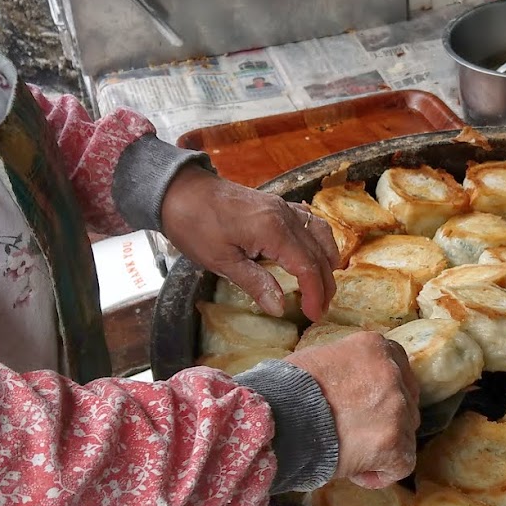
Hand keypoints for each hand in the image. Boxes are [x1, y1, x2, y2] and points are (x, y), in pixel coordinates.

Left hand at [161, 167, 339, 321]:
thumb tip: (280, 308)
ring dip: (326, 261)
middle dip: (324, 283)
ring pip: (319, 235)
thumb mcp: (221, 261)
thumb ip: (255, 283)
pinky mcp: (276, 204)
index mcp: (273, 230)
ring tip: (325, 285)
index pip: (307, 267)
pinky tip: (317, 253)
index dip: (315, 293)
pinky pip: (308, 221)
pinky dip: (319, 240)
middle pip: (318, 253)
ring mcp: (282, 207)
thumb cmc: (195, 226)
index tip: (313, 315)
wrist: (179, 190)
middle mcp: (285, 216)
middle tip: (320, 309)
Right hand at [286, 333, 419, 488]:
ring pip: (406, 432)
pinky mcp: (395, 443)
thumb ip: (346, 366)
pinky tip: (355, 473)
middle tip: (356, 431)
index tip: (366, 403)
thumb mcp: (318, 359)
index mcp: (375, 347)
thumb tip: (348, 382)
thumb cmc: (287, 389)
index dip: (383, 389)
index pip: (397, 365)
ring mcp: (397, 409)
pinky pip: (402, 463)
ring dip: (383, 445)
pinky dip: (380, 473)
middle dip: (386, 418)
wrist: (278, 419)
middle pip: (406, 400)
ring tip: (349, 453)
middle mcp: (393, 374)